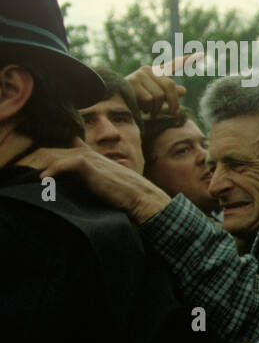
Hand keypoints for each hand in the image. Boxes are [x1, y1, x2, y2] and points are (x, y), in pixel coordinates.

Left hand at [20, 138, 171, 222]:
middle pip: (57, 151)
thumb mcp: (108, 184)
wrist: (141, 197)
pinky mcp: (88, 165)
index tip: (45, 166)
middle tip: (34, 175)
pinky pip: (63, 163)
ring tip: (37, 179)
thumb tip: (79, 189)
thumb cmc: (128, 195)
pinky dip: (52, 171)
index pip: (71, 145)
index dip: (56, 151)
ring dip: (43, 167)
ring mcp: (89, 158)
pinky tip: (44, 180)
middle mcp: (91, 154)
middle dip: (41, 162)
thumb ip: (93, 181)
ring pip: (56, 156)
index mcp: (95, 157)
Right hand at [127, 51, 201, 118]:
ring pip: (159, 95)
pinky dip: (148, 109)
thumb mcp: (155, 97)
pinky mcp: (132, 82)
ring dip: (157, 109)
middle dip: (173, 103)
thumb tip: (183, 90)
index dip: (187, 61)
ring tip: (150, 112)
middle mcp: (148, 70)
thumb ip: (169, 93)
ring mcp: (140, 75)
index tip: (202, 54)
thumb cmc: (137, 100)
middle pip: (170, 86)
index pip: (173, 65)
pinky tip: (141, 108)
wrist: (114, 100)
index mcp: (156, 73)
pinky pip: (149, 99)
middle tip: (173, 114)